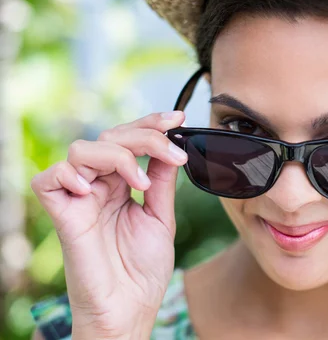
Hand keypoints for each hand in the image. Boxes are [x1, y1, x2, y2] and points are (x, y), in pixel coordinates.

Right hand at [30, 111, 187, 338]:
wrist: (131, 308)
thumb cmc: (143, 270)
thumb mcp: (161, 217)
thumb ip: (162, 181)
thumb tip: (171, 148)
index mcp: (121, 185)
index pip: (130, 140)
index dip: (150, 123)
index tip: (178, 118)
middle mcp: (99, 186)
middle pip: (110, 137)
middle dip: (145, 135)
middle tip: (173, 150)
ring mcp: (80, 198)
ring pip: (82, 148)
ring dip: (119, 155)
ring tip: (141, 183)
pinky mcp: (63, 215)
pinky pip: (49, 179)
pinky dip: (70, 174)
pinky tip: (95, 189)